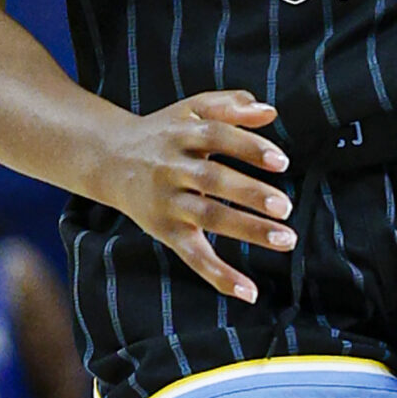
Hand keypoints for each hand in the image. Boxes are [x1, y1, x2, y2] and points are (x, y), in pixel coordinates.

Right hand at [95, 90, 294, 302]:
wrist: (110, 159)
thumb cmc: (164, 133)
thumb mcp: (191, 110)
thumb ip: (230, 105)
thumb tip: (270, 112)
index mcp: (182, 134)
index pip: (217, 136)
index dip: (248, 147)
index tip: (281, 161)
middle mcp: (172, 168)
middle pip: (213, 180)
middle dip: (250, 194)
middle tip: (285, 207)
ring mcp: (169, 203)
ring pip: (208, 218)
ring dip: (248, 229)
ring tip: (285, 239)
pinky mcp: (166, 231)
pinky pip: (194, 257)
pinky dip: (220, 276)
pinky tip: (250, 291)